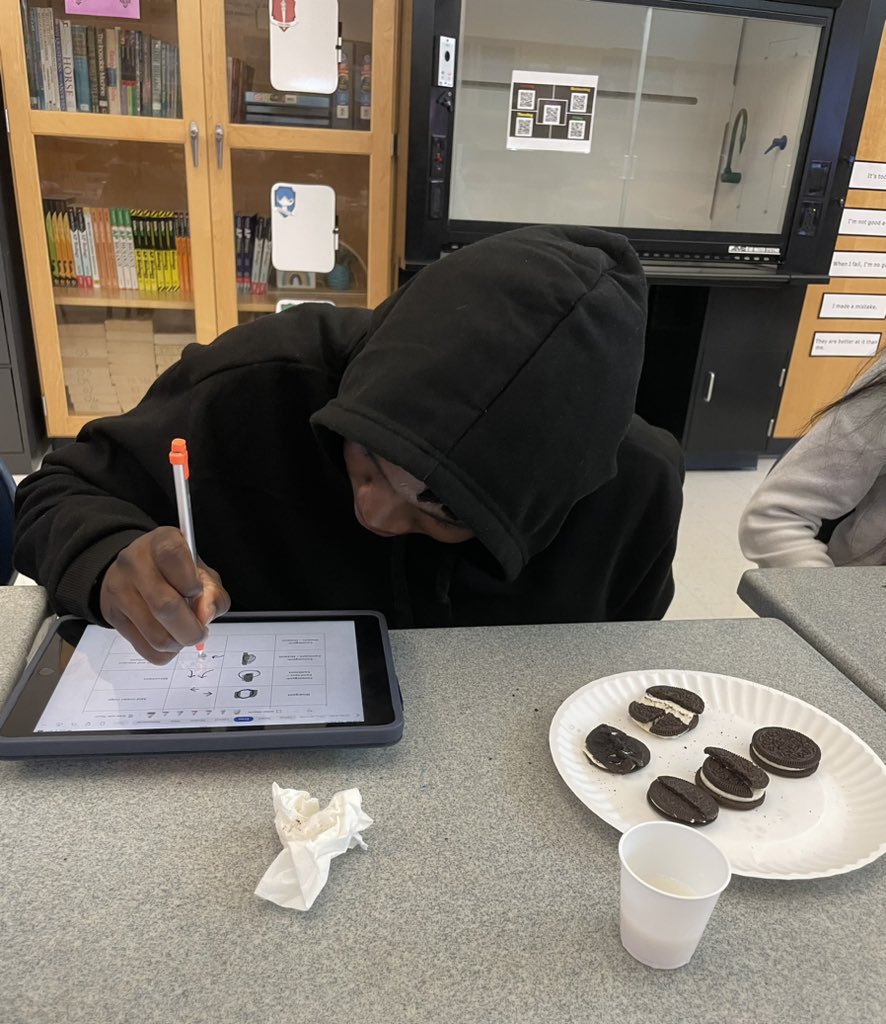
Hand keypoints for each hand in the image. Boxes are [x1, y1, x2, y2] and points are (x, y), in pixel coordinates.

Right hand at [99, 527, 230, 664]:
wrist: (134, 572)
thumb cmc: (176, 571)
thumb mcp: (200, 572)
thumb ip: (212, 593)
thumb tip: (205, 615)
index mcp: (161, 542)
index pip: (173, 556)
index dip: (191, 582)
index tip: (197, 592)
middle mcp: (134, 562)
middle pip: (165, 606)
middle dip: (192, 629)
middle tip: (200, 631)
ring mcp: (119, 590)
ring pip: (156, 635)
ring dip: (179, 643)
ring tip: (184, 633)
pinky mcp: (113, 616)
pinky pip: (146, 649)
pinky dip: (165, 653)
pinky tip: (169, 638)